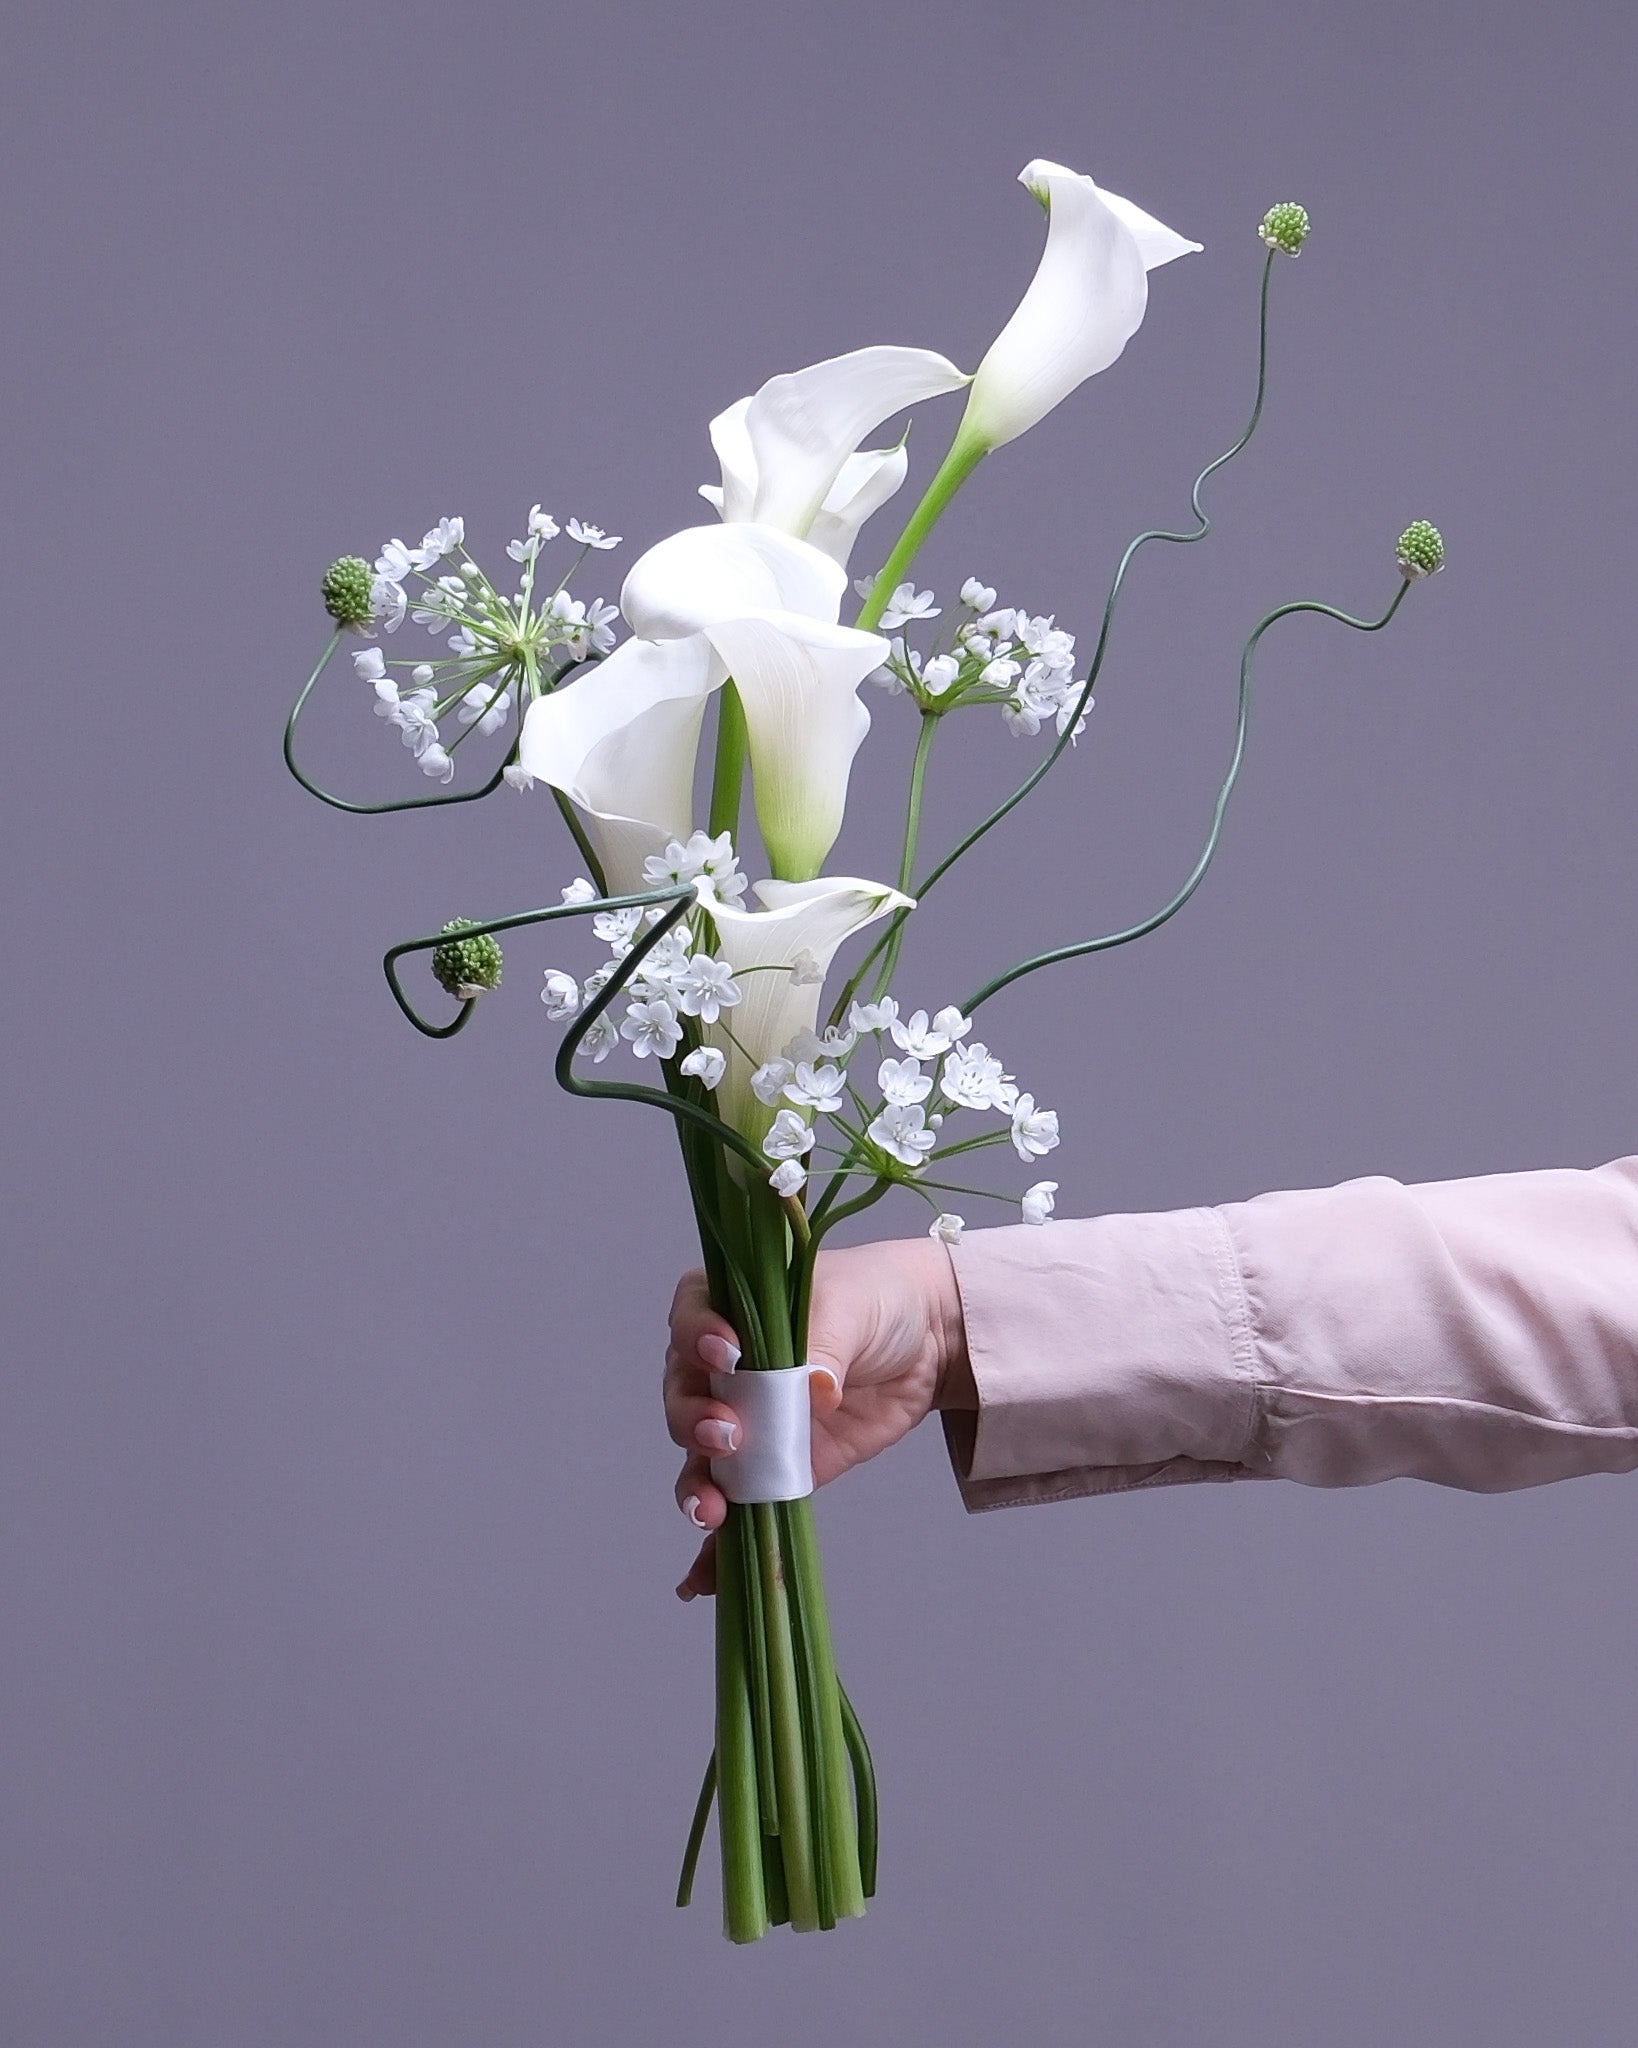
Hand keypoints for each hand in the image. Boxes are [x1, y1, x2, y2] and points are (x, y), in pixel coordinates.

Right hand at [664, 1236, 966, 1598]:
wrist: (930, 1341)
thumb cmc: (878, 1299)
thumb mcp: (850, 1304)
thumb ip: (824, 1341)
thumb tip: (812, 1388)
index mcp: (731, 1306)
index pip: (691, 1320)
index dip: (697, 1340)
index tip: (726, 1357)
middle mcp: (725, 1367)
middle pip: (685, 1397)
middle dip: (695, 1421)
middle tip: (728, 1435)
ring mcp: (748, 1421)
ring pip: (701, 1459)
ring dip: (697, 1487)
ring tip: (711, 1510)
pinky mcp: (777, 1466)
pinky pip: (738, 1506)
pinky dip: (716, 1548)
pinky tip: (702, 1579)